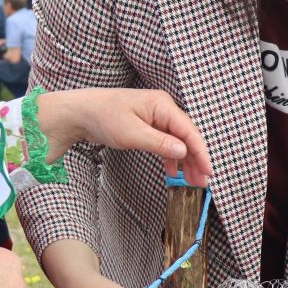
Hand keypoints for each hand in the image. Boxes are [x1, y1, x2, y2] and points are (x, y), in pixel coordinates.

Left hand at [36, 88, 212, 186]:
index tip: (208, 172)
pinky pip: (166, 142)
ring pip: (177, 141)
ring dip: (185, 161)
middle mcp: (162, 109)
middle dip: (196, 160)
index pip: (189, 131)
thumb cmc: (102, 117)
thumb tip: (183, 152)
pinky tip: (173, 172)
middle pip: (187, 136)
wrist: (79, 113)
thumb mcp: (132, 134)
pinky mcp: (146, 125)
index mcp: (162, 105)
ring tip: (191, 181)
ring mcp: (155, 117)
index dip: (201, 153)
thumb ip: (160, 144)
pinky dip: (170, 157)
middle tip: (202, 182)